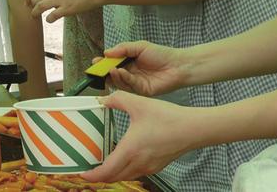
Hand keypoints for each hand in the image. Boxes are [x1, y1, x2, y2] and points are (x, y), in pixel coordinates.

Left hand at [82, 92, 198, 183]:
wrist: (194, 129)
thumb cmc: (168, 118)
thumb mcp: (139, 103)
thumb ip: (118, 99)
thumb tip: (104, 99)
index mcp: (131, 150)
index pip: (107, 171)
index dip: (93, 176)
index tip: (83, 174)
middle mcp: (139, 163)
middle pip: (115, 177)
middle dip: (100, 177)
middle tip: (89, 170)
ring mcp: (150, 167)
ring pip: (126, 176)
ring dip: (113, 174)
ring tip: (103, 166)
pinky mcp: (158, 166)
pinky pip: (136, 173)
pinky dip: (125, 171)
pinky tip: (123, 161)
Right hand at [102, 41, 190, 96]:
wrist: (177, 65)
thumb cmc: (161, 54)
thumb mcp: (139, 46)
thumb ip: (122, 49)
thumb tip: (106, 53)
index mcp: (129, 62)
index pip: (112, 64)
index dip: (103, 64)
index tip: (95, 62)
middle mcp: (130, 73)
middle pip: (112, 75)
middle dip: (104, 73)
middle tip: (97, 70)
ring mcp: (135, 83)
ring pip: (118, 82)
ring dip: (113, 76)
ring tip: (111, 69)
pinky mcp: (141, 91)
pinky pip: (128, 86)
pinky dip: (123, 79)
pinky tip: (122, 72)